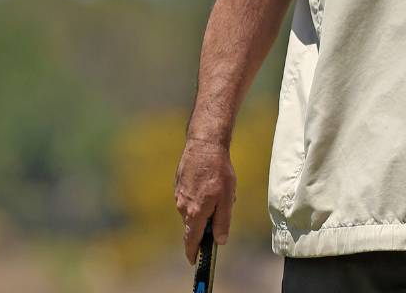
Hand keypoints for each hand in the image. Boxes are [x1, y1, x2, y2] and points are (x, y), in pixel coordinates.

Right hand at [175, 137, 236, 263]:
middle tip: (222, 206)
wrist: (204, 145)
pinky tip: (210, 181)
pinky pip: (190, 198)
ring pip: (193, 210)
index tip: (194, 261)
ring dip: (205, 207)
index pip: (191, 240)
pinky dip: (199, 196)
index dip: (193, 252)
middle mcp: (183, 207)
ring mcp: (179, 196)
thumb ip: (223, 221)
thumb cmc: (218, 171)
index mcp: (195, 212)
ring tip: (219, 188)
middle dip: (206, 223)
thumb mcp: (227, 198)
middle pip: (193, 225)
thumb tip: (220, 240)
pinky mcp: (178, 185)